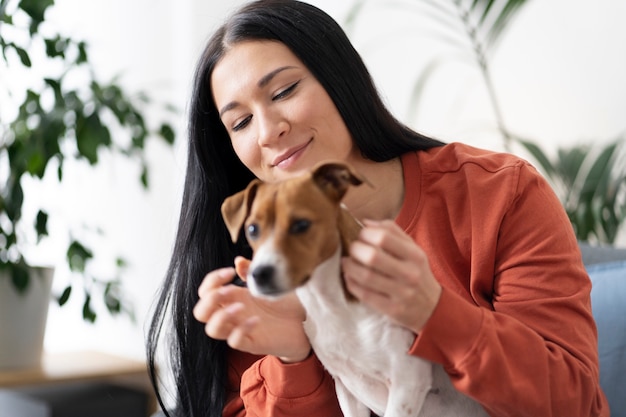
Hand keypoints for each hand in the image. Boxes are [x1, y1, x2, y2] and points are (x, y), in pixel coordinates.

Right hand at [193, 257, 310, 362]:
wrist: (307, 324)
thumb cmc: (286, 304)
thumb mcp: (270, 283)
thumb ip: (253, 273)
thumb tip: (238, 261)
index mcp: (233, 298)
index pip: (205, 292)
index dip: (211, 281)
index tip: (229, 272)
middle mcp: (233, 315)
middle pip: (200, 313)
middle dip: (209, 299)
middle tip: (230, 290)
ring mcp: (240, 330)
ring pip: (212, 330)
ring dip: (221, 316)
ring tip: (241, 307)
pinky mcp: (252, 344)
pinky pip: (234, 342)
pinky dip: (241, 330)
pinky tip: (257, 320)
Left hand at [341, 219, 441, 333]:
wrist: (432, 307)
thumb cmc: (416, 272)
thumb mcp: (413, 250)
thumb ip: (392, 232)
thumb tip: (366, 222)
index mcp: (415, 255)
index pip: (384, 237)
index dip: (366, 233)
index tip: (361, 235)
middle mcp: (410, 274)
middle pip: (373, 257)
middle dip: (355, 250)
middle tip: (352, 249)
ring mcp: (401, 293)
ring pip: (366, 277)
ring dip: (349, 267)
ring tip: (347, 262)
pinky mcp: (392, 309)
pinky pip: (364, 295)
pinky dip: (352, 284)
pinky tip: (349, 277)